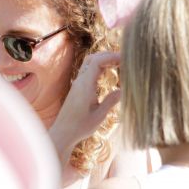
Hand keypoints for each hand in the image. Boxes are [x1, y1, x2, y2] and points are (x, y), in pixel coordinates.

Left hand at [49, 51, 120, 166]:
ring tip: (118, 63)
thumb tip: (123, 90)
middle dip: (108, 55)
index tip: (125, 58)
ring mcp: (77, 84)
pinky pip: (88, 71)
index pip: (97, 61)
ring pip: (89, 63)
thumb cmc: (80, 127)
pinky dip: (99, 67)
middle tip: (124, 59)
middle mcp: (80, 81)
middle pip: (93, 58)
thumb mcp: (99, 115)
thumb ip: (111, 101)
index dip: (111, 56)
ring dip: (103, 60)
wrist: (63, 133)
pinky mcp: (77, 88)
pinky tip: (108, 72)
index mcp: (85, 85)